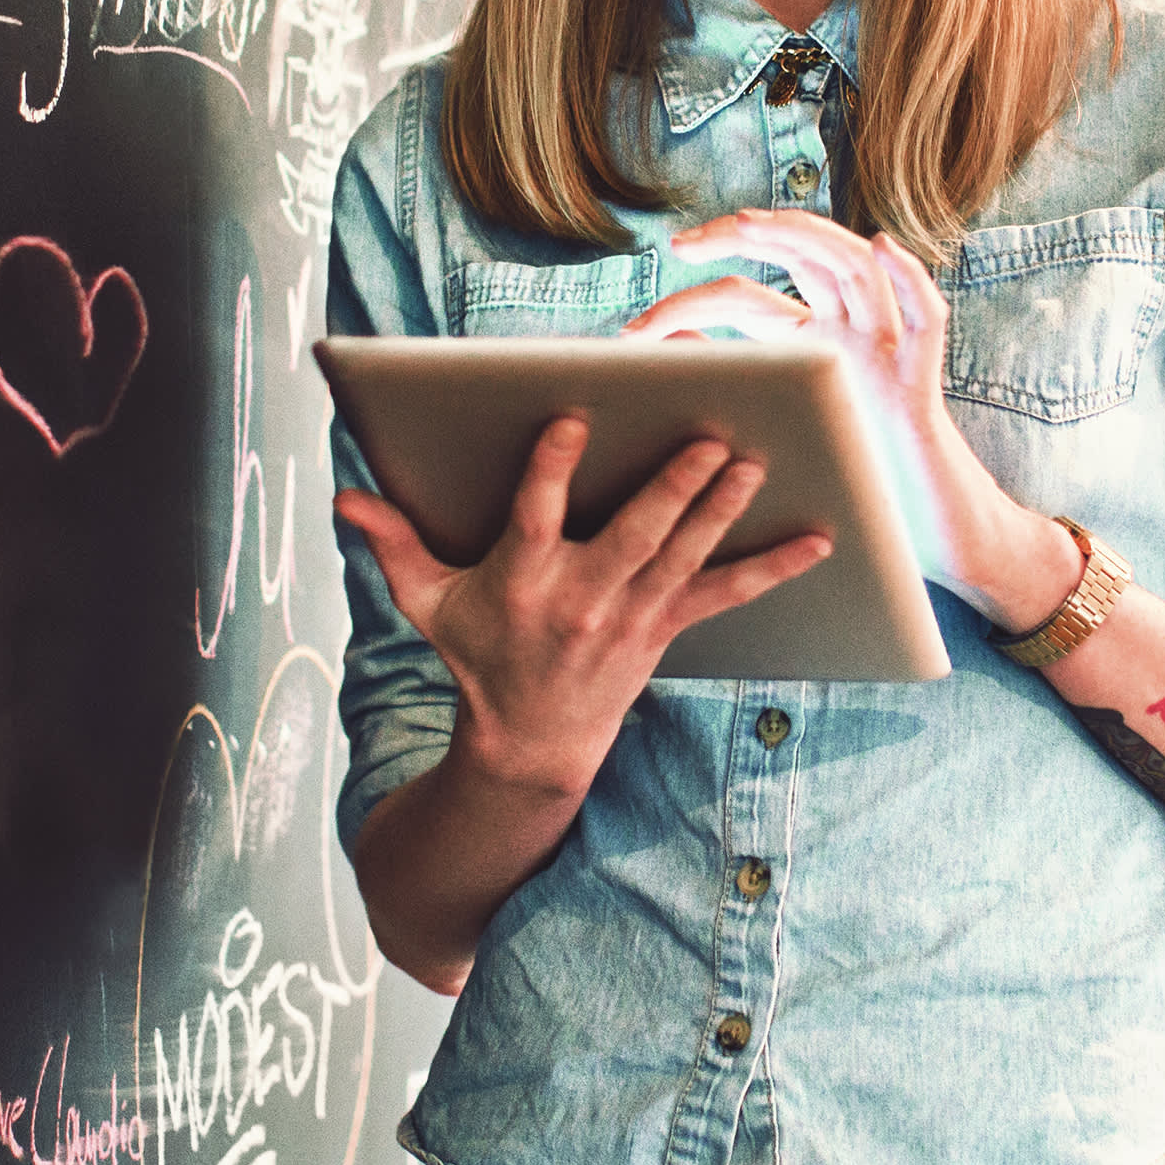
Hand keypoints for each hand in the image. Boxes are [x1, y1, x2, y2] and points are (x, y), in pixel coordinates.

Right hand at [336, 417, 829, 804]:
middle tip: (708, 436)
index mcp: (520, 579)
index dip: (551, 470)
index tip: (570, 419)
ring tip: (753, 460)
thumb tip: (345, 499)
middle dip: (672, 486)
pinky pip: (727, 594)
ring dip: (721, 508)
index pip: (536, 516)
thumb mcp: (427, 603)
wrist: (529, 745)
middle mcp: (581, 597)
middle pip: (633, 534)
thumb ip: (393, 545)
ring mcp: (629, 615)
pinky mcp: (664, 628)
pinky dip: (774, 567)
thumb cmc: (478, 656)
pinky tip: (819, 539)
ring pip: (684, 554)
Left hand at [626, 210, 1081, 635]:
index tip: (636, 324)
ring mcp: (886, 352)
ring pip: (856, 268)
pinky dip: (913, 280)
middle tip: (682, 245)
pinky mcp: (921, 384)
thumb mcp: (775, 441)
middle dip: (743, 238)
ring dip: (807, 238)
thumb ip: (733, 391)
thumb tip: (665, 353)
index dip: (691, 299)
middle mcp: (848, 335)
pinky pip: (929, 320)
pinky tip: (884, 249)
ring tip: (750, 225)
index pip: (748, 298)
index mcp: (810, 348)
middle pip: (801, 257)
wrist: (918, 537)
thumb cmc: (843, 495)